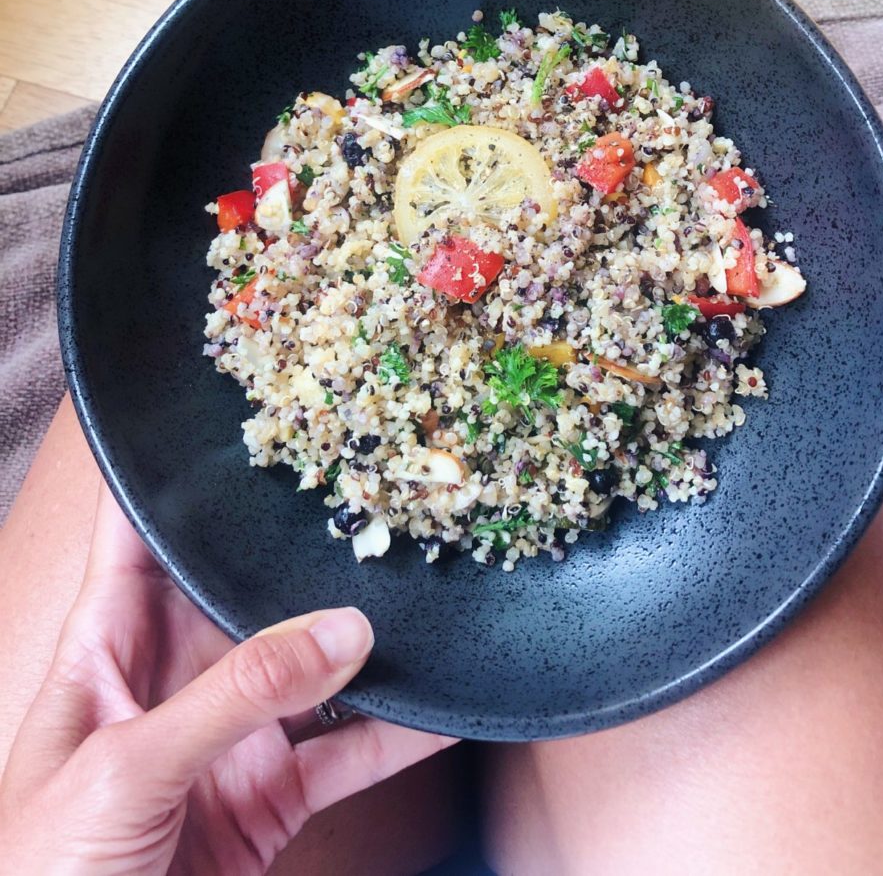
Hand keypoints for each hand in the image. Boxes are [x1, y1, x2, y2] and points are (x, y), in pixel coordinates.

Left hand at [0, 484, 451, 873]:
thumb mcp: (127, 770)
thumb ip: (234, 698)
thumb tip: (340, 632)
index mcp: (106, 649)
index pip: (137, 536)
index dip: (173, 477)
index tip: (232, 418)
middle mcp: (171, 682)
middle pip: (242, 594)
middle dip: (298, 551)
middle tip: (366, 492)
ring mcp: (224, 741)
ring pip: (308, 669)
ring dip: (363, 641)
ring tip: (422, 587)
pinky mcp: (265, 801)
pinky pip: (343, 755)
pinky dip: (395, 735)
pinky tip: (440, 707)